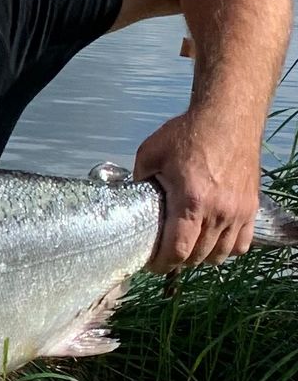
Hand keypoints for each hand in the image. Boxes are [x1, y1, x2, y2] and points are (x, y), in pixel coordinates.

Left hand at [132, 111, 262, 267]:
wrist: (228, 116)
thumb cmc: (188, 133)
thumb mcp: (150, 153)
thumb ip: (138, 181)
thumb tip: (128, 200)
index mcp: (191, 200)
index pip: (177, 251)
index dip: (161, 264)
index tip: (151, 264)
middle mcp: (218, 211)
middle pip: (197, 257)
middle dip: (177, 261)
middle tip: (165, 254)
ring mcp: (238, 211)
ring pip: (220, 254)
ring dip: (201, 257)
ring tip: (187, 248)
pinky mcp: (251, 207)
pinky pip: (241, 244)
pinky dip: (226, 248)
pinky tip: (213, 240)